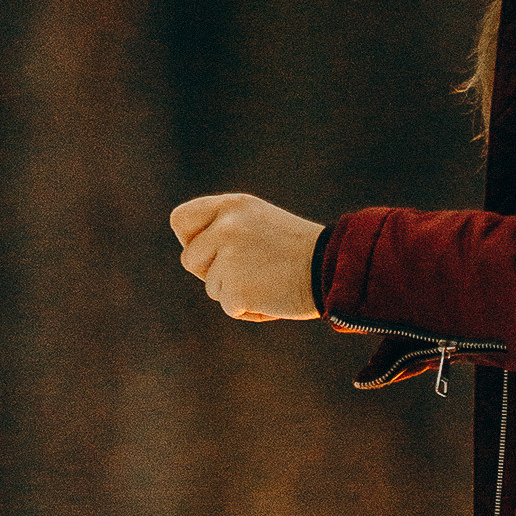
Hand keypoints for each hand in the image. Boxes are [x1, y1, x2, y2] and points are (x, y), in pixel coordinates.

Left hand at [170, 193, 323, 319]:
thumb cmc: (300, 251)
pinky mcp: (235, 288)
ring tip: (269, 283)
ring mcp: (228, 257)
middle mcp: (225, 227)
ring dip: (235, 292)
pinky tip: (274, 298)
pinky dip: (250, 309)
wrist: (334, 269)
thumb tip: (194, 255)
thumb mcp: (260, 223)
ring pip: (212, 286)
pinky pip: (229, 307)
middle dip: (212, 272)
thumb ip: (227, 230)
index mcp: (231, 206)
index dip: (190, 240)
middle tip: (247, 273)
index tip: (209, 252)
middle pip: (190, 260)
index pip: (181, 220)